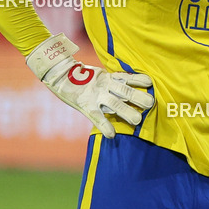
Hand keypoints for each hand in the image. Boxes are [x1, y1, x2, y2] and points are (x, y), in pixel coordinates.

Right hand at [26, 33, 152, 137]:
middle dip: (138, 97)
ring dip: (127, 112)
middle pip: (125, 91)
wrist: (58, 74)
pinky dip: (105, 126)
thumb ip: (113, 81)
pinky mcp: (85, 106)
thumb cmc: (81, 76)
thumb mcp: (99, 74)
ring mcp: (95, 96)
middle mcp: (105, 85)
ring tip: (138, 121)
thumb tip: (130, 89)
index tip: (151, 83)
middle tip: (150, 104)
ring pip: (114, 104)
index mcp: (109, 77)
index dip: (139, 80)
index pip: (128, 77)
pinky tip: (112, 135)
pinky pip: (97, 117)